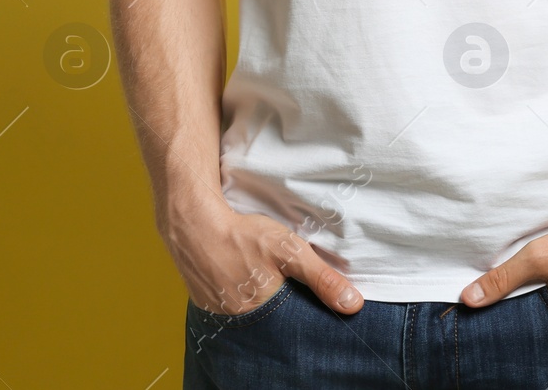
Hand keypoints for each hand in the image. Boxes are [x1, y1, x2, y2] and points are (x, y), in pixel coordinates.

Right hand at [160, 200, 363, 316]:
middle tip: (282, 279)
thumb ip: (322, 279)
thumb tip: (353, 305)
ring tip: (261, 274)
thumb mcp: (291, 252)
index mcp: (265, 312)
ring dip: (261, 299)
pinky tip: (243, 276)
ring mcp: (220, 314)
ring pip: (252, 312)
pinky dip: (240, 294)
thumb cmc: (244, 237)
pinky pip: (230, 305)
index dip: (305, 308)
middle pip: (273, 319)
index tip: (309, 294)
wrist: (194, 225)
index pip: (295, 323)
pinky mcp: (206, 303)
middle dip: (284, 303)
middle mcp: (240, 319)